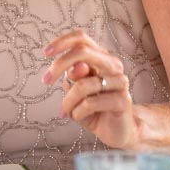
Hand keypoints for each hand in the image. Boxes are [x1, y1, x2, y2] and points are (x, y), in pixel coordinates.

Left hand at [42, 29, 137, 149]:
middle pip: (83, 52)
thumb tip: (77, 66)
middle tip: (45, 81)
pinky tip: (78, 117)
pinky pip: (90, 103)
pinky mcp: (123, 101)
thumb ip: (74, 76)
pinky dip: (77, 112)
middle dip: (59, 65)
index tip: (45, 52)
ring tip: (66, 111)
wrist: (114, 131)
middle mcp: (113, 65)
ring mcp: (120, 82)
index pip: (82, 38)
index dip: (62, 41)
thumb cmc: (92, 108)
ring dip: (68, 101)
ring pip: (83, 84)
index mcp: (100, 57)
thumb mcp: (76, 91)